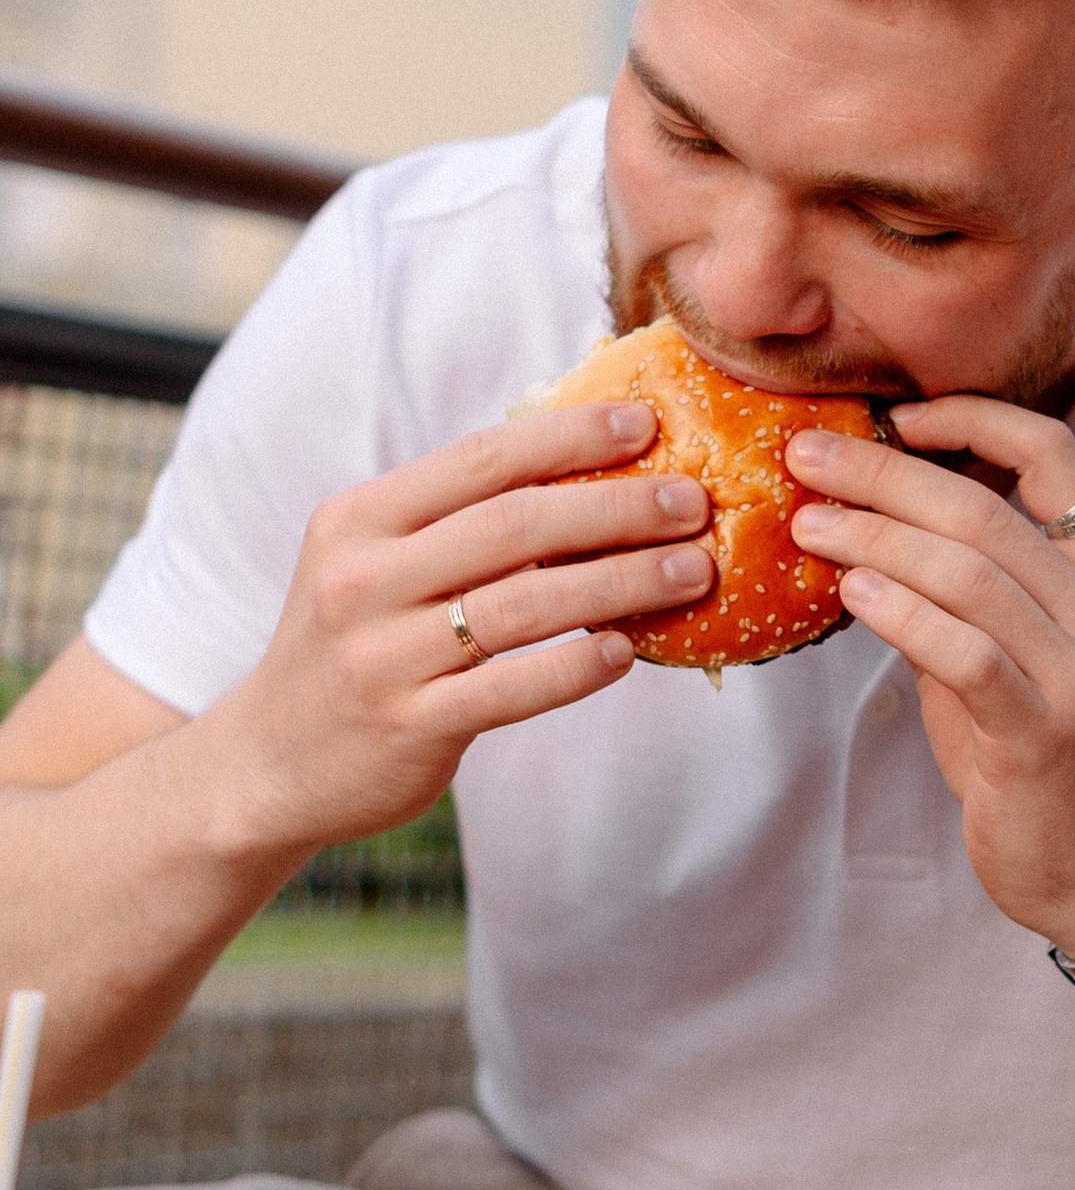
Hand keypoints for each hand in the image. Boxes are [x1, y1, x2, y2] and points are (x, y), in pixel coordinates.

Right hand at [209, 403, 711, 859]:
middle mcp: (364, 579)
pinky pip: (511, 689)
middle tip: (693, 502)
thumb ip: (451, 523)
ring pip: (525, 605)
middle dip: (616, 507)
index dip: (568, 438)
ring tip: (691, 571)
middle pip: (513, 525)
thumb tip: (580, 472)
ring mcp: (382, 655)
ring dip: (622, 583)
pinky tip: (626, 653)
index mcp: (359, 520)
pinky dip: (575, 668)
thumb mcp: (371, 565)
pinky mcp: (407, 725)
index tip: (645, 425)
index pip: (479, 460)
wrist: (266, 764)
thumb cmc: (349, 649)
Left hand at [786, 399, 1074, 954]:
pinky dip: (902, 613)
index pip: (1056, 456)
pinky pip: (966, 652)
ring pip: (971, 573)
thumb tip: (860, 522)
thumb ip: (958, 590)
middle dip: (884, 474)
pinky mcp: (1045, 730)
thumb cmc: (1035, 755)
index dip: (977, 419)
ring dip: (876, 538)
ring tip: (808, 522)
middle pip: (984, 511)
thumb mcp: (1009, 653)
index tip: (898, 414)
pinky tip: (851, 592)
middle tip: (805, 456)